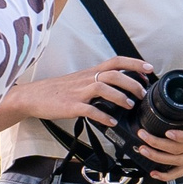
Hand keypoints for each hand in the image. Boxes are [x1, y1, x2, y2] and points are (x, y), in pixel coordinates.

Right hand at [7, 57, 153, 127]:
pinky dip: (102, 115)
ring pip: (103, 88)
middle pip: (114, 74)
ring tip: (130, 106)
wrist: (33, 96)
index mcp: (90, 73)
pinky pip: (89, 110)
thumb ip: (98, 83)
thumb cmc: (57, 91)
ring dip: (120, 96)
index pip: (116, 62)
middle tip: (143, 93)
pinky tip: (111, 122)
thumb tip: (119, 89)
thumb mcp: (80, 81)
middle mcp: (86, 79)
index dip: (134, 63)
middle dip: (132, 82)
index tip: (149, 69)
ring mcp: (78, 92)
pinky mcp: (70, 106)